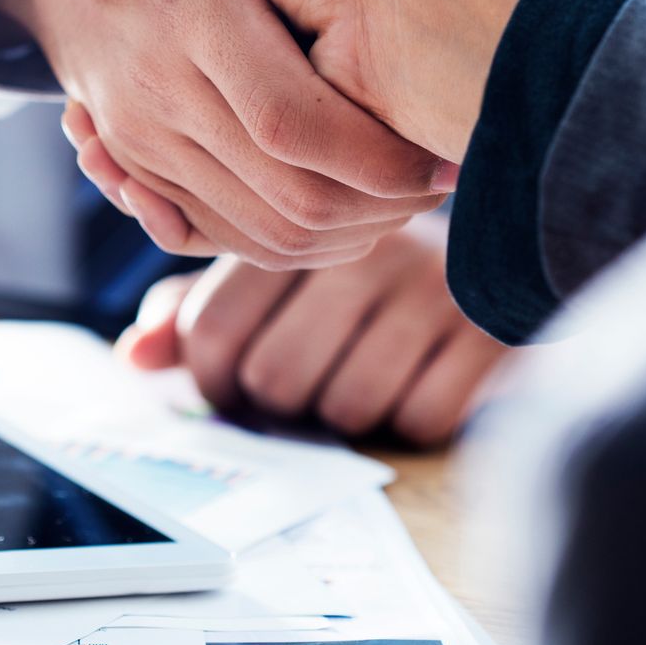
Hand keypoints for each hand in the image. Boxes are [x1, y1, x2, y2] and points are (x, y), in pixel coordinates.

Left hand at [113, 214, 511, 444]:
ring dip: (352, 410)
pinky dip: (416, 415)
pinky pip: (420, 418)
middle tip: (316, 374)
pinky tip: (424, 372)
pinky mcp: (489, 332)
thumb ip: (203, 307)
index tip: (234, 389)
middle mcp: (364, 249)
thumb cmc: (370, 269)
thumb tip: (136, 358)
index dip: (210, 383)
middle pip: (273, 380)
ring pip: (344, 408)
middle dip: (287, 402)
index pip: (213, 331)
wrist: (509, 226)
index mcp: (302, 226)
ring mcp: (432, 289)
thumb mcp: (284, 268)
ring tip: (374, 364)